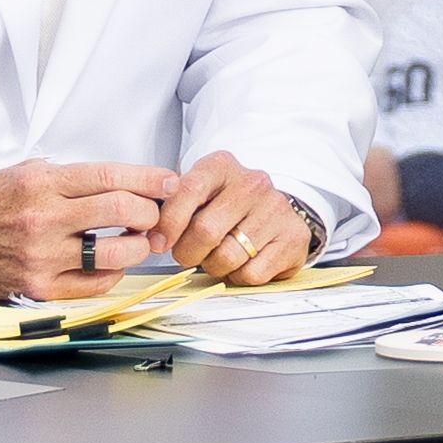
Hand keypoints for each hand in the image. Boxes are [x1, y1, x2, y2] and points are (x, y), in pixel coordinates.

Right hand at [0, 160, 178, 299]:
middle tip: (158, 213)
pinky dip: (113, 274)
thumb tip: (122, 183)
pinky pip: (95, 284)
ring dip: (139, 245)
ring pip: (115, 251)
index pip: (112, 177)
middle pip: (123, 210)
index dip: (151, 179)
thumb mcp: (21, 173)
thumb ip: (69, 178)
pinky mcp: (37, 287)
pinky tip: (113, 264)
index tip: (171, 181)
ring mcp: (42, 255)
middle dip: (151, 211)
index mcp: (41, 182)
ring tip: (140, 239)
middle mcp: (44, 217)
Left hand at [155, 153, 323, 285]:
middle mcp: (253, 183)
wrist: (275, 210)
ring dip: (214, 266)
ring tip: (218, 256)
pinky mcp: (293, 238)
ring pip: (227, 257)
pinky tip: (242, 262)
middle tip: (188, 254)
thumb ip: (172, 207)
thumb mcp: (198, 193)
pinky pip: (251, 273)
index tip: (158, 242)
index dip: (168, 224)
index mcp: (223, 165)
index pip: (188, 191)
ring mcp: (276, 210)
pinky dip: (239, 276)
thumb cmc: (227, 205)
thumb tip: (149, 236)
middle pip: (205, 231)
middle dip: (188, 252)